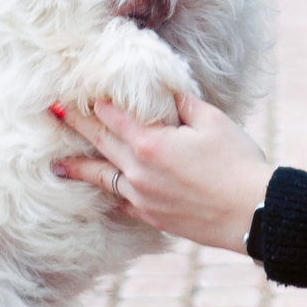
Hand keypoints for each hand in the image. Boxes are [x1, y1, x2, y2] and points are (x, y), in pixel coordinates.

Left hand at [53, 95, 273, 255]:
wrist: (253, 213)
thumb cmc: (238, 163)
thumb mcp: (212, 121)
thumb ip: (182, 103)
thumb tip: (163, 89)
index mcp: (150, 143)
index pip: (111, 117)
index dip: (92, 102)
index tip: (72, 93)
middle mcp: (138, 172)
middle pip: (99, 143)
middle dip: (75, 126)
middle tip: (53, 115)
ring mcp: (143, 198)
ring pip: (102, 179)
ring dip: (79, 168)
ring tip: (58, 165)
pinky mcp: (152, 217)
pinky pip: (123, 202)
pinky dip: (112, 193)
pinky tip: (106, 192)